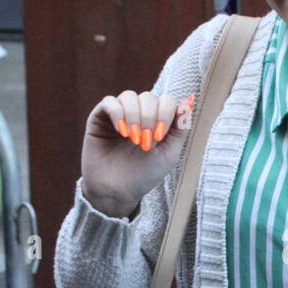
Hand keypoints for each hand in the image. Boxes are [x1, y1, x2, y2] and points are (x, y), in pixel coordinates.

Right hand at [80, 89, 195, 218]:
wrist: (116, 191)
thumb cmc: (144, 175)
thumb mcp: (169, 154)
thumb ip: (180, 128)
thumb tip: (189, 100)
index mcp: (157, 121)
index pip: (166, 100)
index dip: (165, 113)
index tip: (159, 136)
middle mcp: (139, 114)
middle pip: (148, 97)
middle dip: (149, 118)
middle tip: (145, 143)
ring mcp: (119, 114)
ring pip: (129, 96)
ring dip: (134, 116)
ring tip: (133, 139)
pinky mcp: (99, 118)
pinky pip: (109, 102)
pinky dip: (117, 113)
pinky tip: (121, 132)